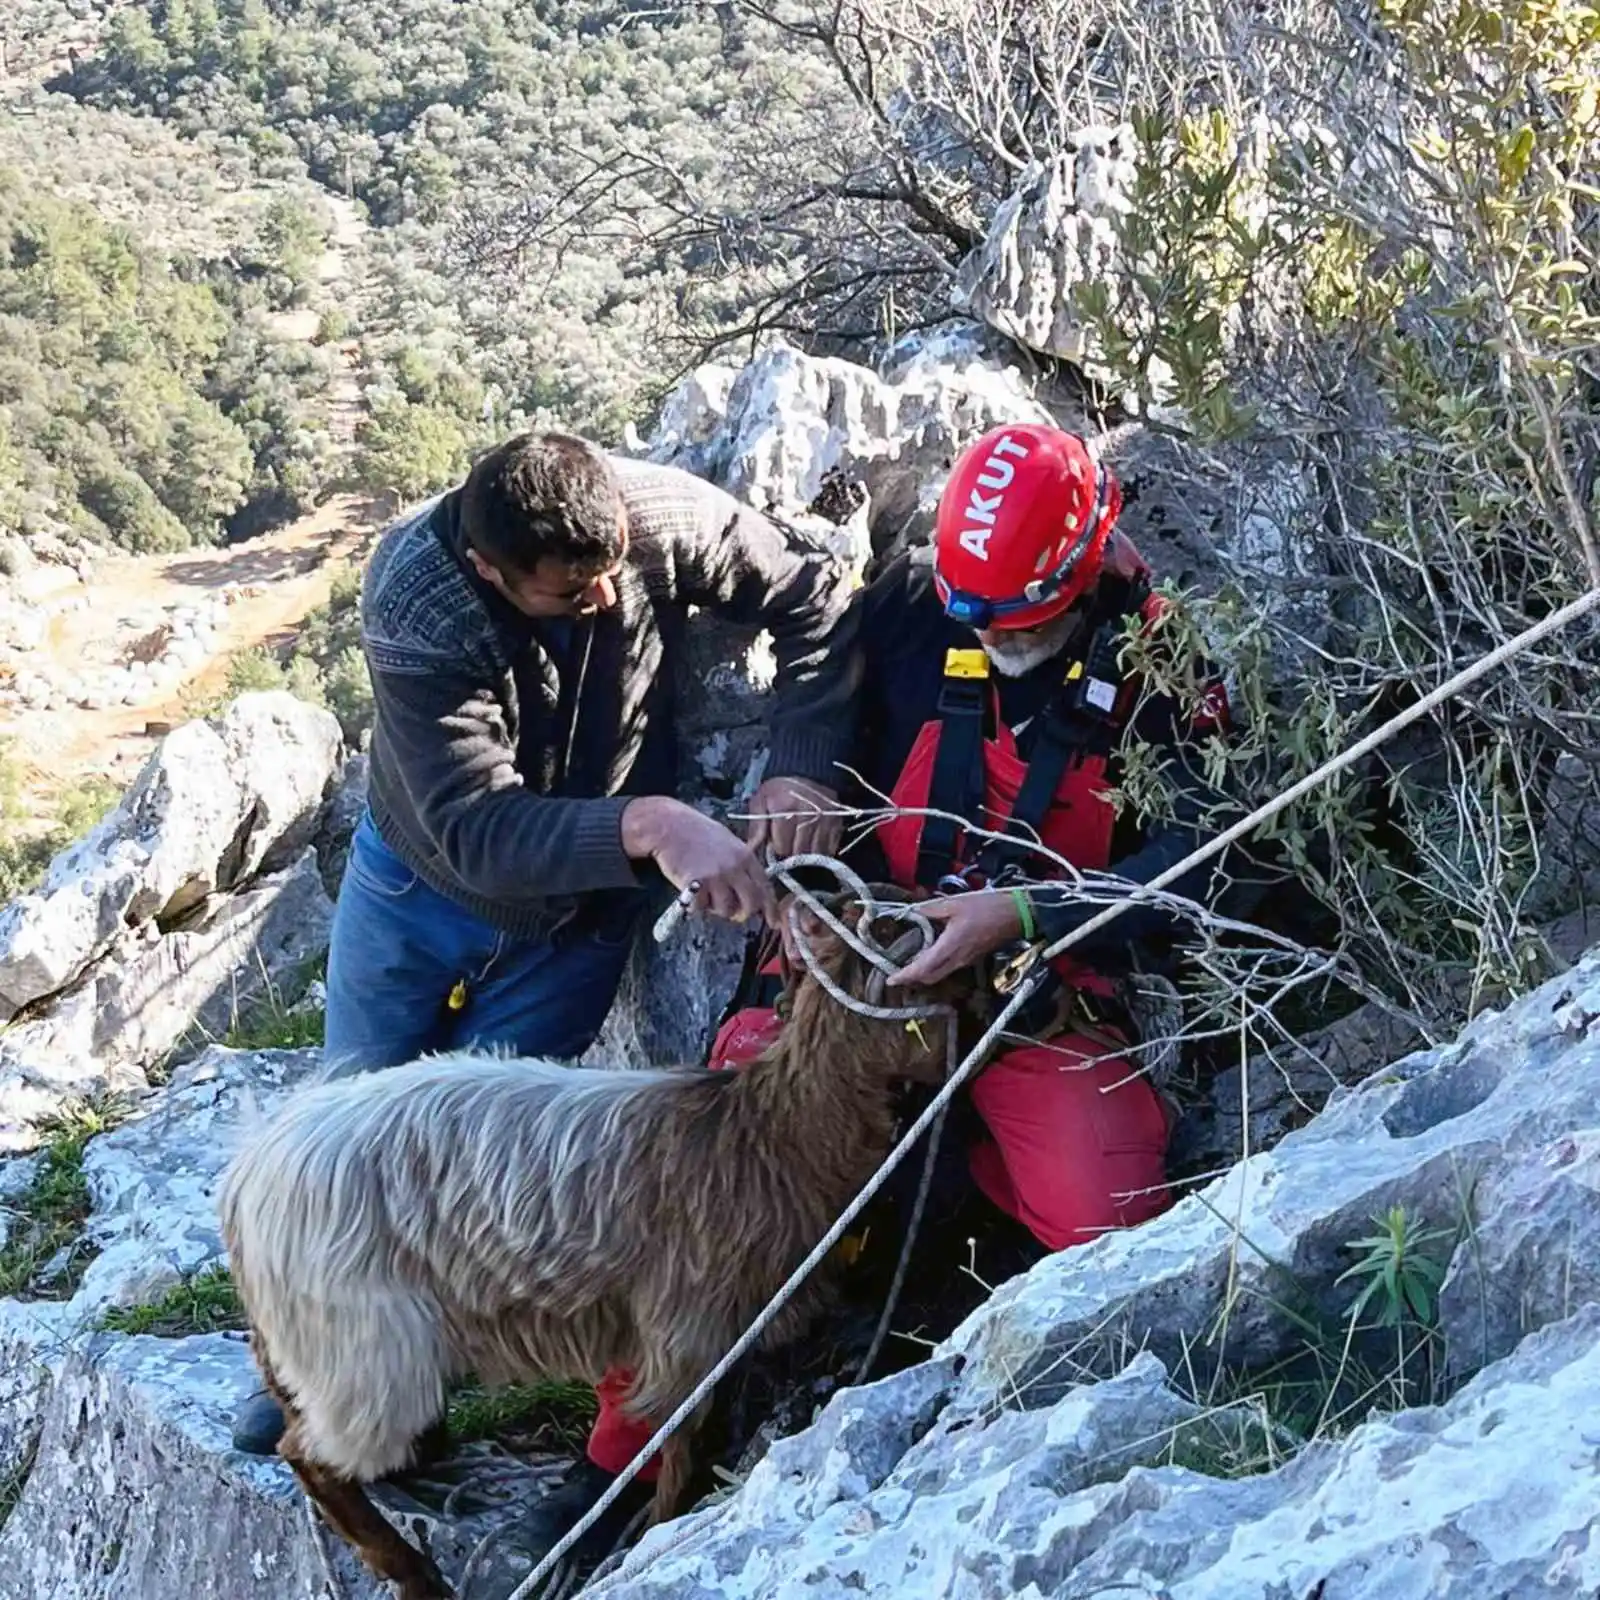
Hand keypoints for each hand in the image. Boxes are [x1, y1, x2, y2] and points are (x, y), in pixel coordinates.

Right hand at [622, 796, 778, 925]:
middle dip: (742, 914)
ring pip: (726, 910)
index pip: (765, 888)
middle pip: (750, 905)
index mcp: (745, 856)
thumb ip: (741, 864)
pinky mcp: (697, 885)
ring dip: (716, 908)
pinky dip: (697, 905)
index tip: (772, 921)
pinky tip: (691, 891)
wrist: (668, 825)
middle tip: (732, 912)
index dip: (770, 908)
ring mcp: (717, 877)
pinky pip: (702, 908)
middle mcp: (735, 868)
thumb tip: (750, 889)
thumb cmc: (695, 832)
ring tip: (705, 893)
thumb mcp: (728, 842)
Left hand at [744, 776, 843, 861]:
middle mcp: (807, 814)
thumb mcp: (761, 802)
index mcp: (784, 808)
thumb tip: (750, 851)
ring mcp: (825, 819)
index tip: (776, 841)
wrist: (807, 772)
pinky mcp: (838, 822)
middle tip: (788, 842)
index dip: (777, 847)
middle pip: (799, 852)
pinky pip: (830, 848)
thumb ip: (756, 828)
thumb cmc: (779, 790)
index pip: (782, 847)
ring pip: (815, 853)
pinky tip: (813, 841)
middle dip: (792, 852)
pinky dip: (821, 849)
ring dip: (807, 853)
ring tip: (800, 843)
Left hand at [887, 890, 1023, 987]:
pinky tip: (932, 954)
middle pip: (930, 977)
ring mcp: (967, 960)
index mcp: (951, 946)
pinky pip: (950, 967)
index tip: (891, 979)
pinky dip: (937, 966)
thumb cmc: (988, 907)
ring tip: (910, 965)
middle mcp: (958, 959)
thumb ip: (931, 909)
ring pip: (940, 974)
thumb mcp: (955, 903)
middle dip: (912, 979)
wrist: (1017, 915)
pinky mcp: (973, 957)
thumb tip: (913, 910)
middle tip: (898, 973)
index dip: (905, 976)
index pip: (923, 968)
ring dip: (925, 973)